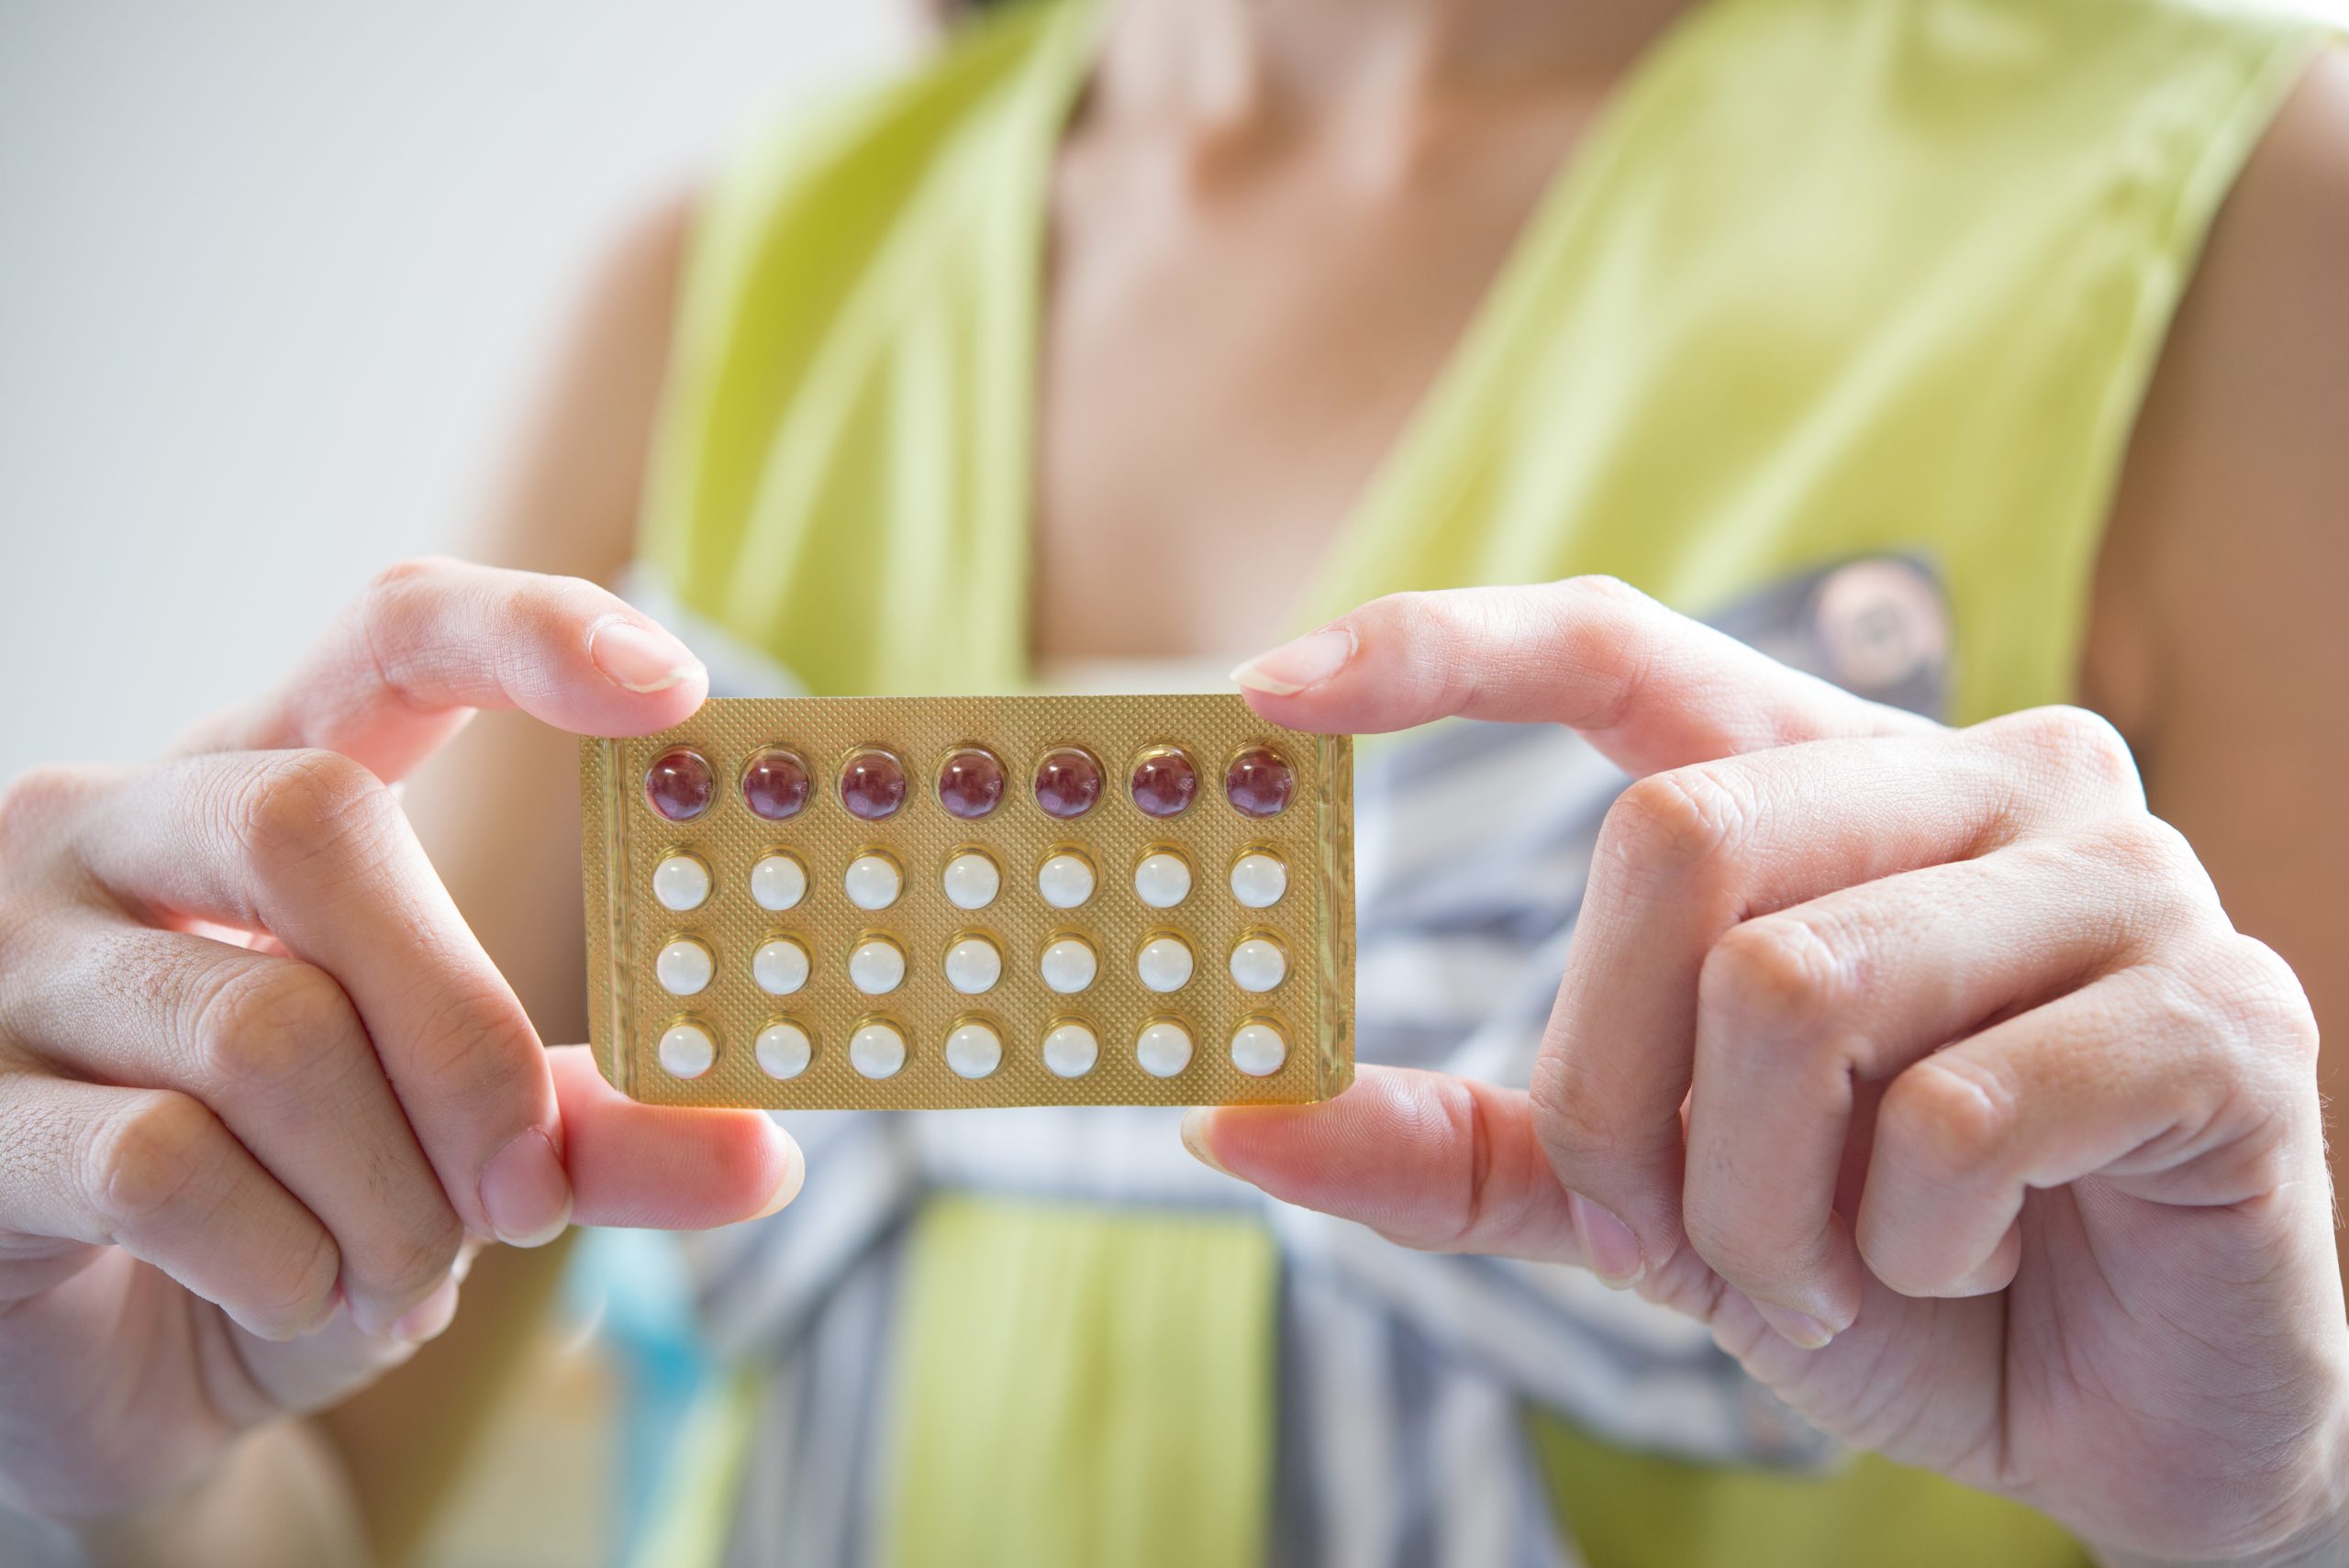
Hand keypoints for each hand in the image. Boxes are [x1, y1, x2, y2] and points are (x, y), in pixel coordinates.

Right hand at [0, 558, 798, 1519]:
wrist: (106, 1374)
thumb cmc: (293, 1215)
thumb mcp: (459, 1163)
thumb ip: (593, 1133)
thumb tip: (766, 1154)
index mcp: (255, 788)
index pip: (384, 638)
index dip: (526, 633)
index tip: (676, 687)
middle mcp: (109, 829)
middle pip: (318, 826)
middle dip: (461, 1032)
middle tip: (527, 1189)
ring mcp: (4, 957)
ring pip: (263, 1024)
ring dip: (387, 1191)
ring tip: (399, 1268)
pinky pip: (165, 1163)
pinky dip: (283, 1259)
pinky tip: (294, 1294)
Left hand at [1198, 578, 2348, 1563]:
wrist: (2123, 1412)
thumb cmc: (1881, 1262)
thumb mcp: (1641, 1200)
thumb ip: (1460, 1149)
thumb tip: (1230, 1124)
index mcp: (1836, 783)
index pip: (1622, 645)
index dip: (1445, 644)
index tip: (1273, 684)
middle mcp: (1986, 777)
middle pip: (1672, 841)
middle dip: (1622, 1090)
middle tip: (1682, 1225)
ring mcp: (2121, 876)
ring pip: (1794, 992)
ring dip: (1757, 1204)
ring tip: (1837, 1261)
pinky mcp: (2220, 1014)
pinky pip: (1948, 1119)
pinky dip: (1904, 1248)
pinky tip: (1970, 1262)